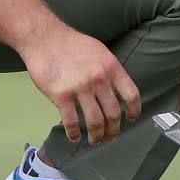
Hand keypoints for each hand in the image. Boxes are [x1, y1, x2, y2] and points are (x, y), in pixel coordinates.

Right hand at [21, 27, 141, 144]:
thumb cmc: (72, 44)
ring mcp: (80, 88)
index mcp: (111, 67)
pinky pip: (71, 122)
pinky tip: (74, 137)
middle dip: (113, 130)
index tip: (130, 118)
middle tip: (110, 136)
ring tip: (95, 140)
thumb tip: (118, 90)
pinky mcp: (61, 96)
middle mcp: (99, 79)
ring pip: (95, 121)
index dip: (133, 111)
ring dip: (96, 136)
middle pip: (113, 113)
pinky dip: (74, 134)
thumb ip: (110, 70)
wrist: (45, 38)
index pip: (131, 95)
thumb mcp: (100, 51)